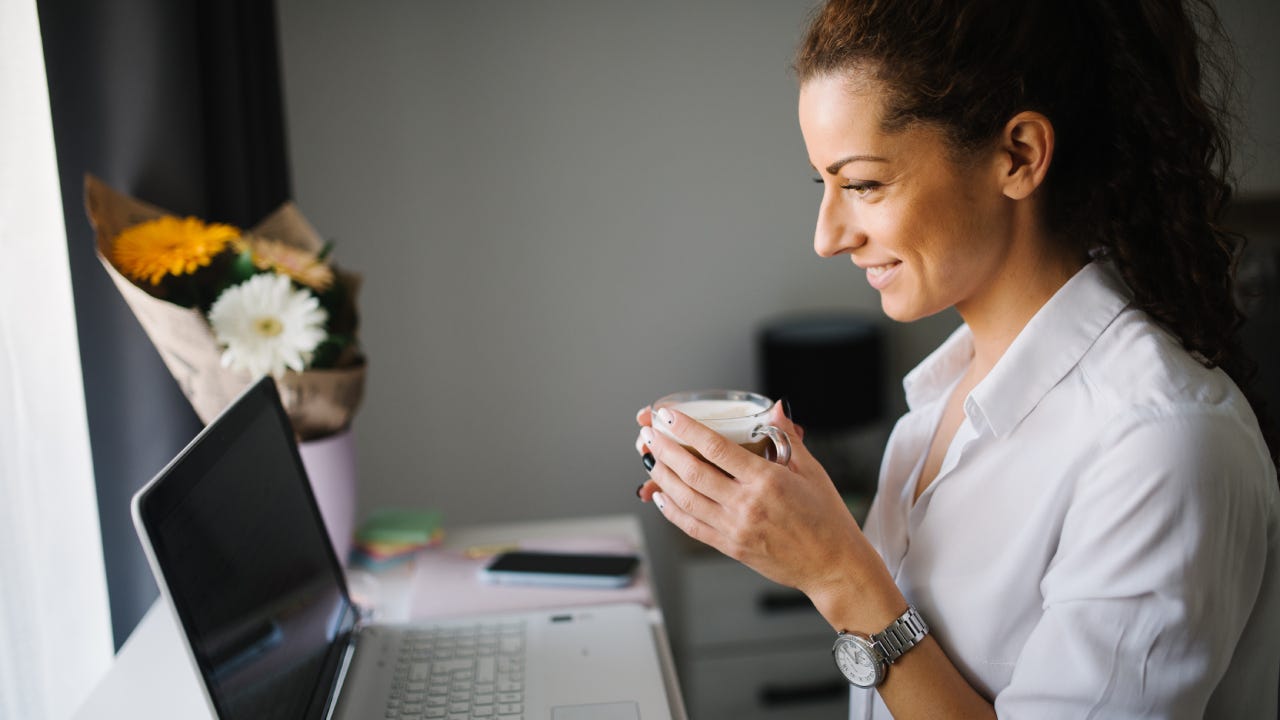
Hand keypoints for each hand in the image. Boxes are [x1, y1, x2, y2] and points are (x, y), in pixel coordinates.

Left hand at [634, 401, 884, 603]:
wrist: (833, 565)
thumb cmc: (826, 519)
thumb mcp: (812, 471)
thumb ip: (788, 438)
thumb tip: (777, 408)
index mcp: (767, 480)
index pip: (716, 448)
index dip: (687, 430)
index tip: (669, 417)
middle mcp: (746, 504)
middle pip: (693, 472)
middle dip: (665, 450)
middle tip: (649, 434)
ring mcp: (735, 528)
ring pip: (686, 499)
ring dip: (662, 477)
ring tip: (649, 459)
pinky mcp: (730, 547)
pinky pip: (692, 526)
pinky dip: (672, 511)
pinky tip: (660, 496)